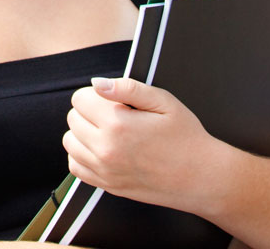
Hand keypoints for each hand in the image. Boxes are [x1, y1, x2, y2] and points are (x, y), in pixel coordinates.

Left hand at [64, 76, 218, 211]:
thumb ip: (127, 87)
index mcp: (118, 124)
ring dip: (84, 132)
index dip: (97, 95)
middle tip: (116, 115)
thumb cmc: (186, 137)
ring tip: (110, 131)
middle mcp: (106, 149)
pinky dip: (83, 155)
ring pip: (70, 142)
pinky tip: (103, 149)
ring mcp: (104, 171)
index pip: (80, 99)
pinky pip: (75, 166)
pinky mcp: (106, 186)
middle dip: (90, 111)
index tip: (115, 100)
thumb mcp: (164, 102)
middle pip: (73, 118)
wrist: (200, 177)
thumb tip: (97, 83)